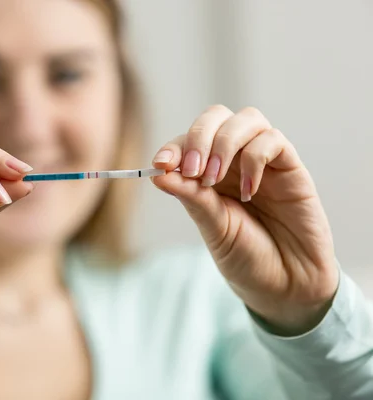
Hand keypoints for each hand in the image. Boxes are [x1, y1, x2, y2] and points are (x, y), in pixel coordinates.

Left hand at [151, 105, 337, 334]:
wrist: (286, 285)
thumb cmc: (246, 256)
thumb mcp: (212, 227)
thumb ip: (190, 197)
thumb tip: (158, 174)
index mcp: (208, 172)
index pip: (188, 140)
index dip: (173, 146)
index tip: (161, 164)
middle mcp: (235, 160)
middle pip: (216, 117)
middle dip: (198, 137)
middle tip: (193, 170)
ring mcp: (263, 162)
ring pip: (246, 119)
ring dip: (224, 143)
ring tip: (214, 179)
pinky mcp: (291, 168)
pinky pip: (273, 140)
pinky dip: (254, 159)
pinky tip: (248, 192)